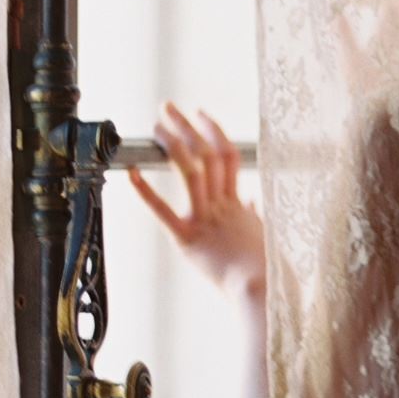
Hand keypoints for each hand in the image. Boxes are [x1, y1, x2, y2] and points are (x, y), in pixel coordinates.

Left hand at [129, 102, 266, 301]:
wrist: (261, 289)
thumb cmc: (266, 269)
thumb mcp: (264, 236)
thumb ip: (253, 217)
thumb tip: (251, 204)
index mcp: (238, 204)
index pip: (227, 156)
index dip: (214, 132)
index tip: (201, 115)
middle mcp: (221, 205)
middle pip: (206, 155)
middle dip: (187, 128)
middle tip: (169, 109)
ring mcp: (205, 219)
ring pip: (190, 172)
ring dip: (172, 145)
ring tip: (157, 127)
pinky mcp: (188, 239)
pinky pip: (164, 212)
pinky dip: (146, 192)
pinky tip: (132, 174)